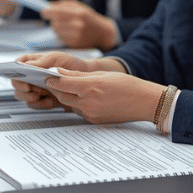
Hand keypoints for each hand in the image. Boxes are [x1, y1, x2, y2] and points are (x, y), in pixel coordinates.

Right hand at [11, 51, 102, 108]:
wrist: (85, 77)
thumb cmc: (71, 64)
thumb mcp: (57, 58)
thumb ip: (43, 61)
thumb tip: (27, 65)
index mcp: (33, 62)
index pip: (17, 66)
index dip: (15, 73)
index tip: (23, 79)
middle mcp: (32, 75)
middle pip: (17, 83)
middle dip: (21, 88)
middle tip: (30, 90)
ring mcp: (36, 87)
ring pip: (22, 95)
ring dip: (28, 97)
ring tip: (38, 96)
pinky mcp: (43, 98)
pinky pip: (34, 104)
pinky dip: (39, 104)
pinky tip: (49, 102)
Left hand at [41, 0, 119, 50]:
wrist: (103, 33)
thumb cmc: (89, 17)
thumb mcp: (79, 6)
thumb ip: (64, 4)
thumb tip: (49, 5)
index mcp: (79, 13)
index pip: (58, 12)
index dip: (48, 12)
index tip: (43, 12)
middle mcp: (78, 25)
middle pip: (55, 23)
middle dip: (52, 20)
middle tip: (54, 18)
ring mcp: (77, 36)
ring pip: (56, 31)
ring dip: (56, 27)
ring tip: (64, 25)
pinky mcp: (75, 44)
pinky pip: (60, 38)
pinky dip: (61, 35)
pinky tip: (68, 32)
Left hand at [42, 68, 164, 124]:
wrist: (145, 102)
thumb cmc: (127, 85)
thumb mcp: (102, 75)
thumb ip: (79, 74)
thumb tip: (60, 72)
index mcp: (90, 87)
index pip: (62, 83)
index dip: (52, 79)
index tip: (46, 76)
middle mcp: (88, 102)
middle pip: (62, 96)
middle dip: (57, 89)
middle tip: (54, 81)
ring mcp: (91, 113)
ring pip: (69, 104)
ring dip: (67, 96)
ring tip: (69, 88)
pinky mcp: (94, 120)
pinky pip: (79, 111)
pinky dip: (77, 104)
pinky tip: (84, 97)